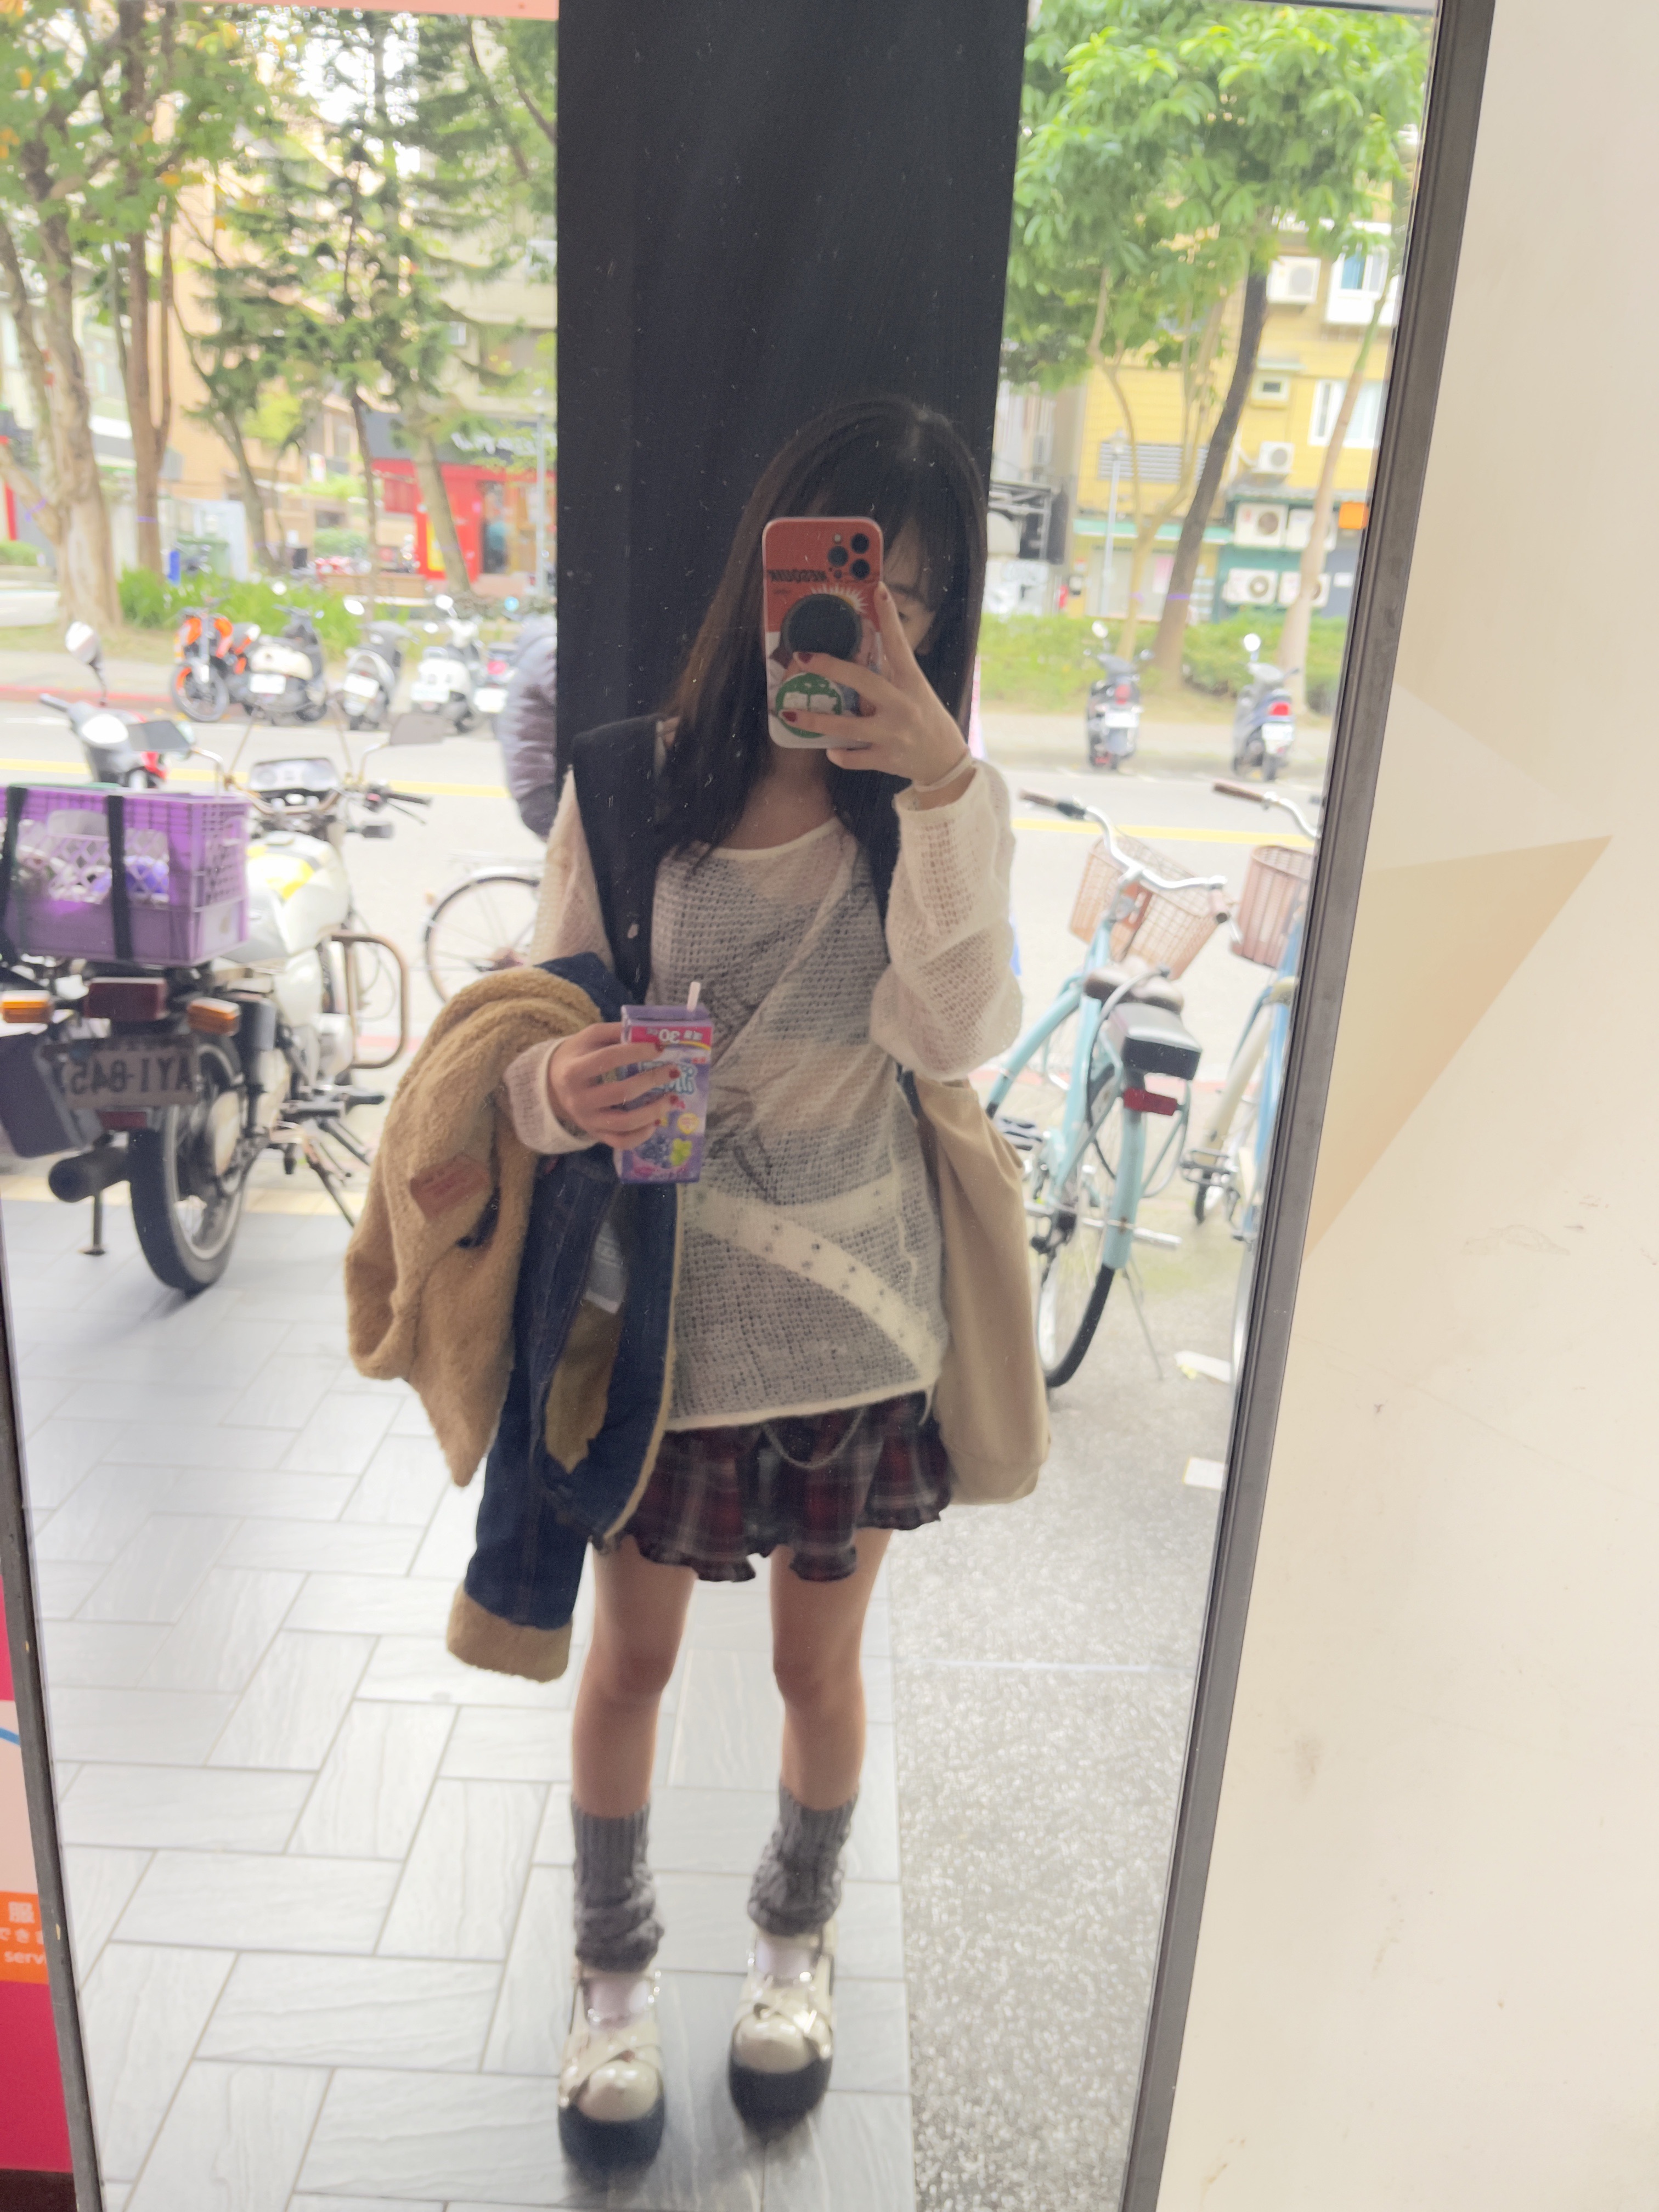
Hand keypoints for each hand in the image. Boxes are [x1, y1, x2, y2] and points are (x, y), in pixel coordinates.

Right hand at [546, 1024, 668, 1151]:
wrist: (553, 1084)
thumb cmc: (577, 1056)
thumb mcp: (590, 1037)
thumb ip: (616, 1032)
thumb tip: (649, 1034)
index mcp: (574, 1071)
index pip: (608, 1060)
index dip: (636, 1052)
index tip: (659, 1048)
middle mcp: (579, 1099)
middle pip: (621, 1093)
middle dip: (651, 1081)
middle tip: (673, 1071)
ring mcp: (587, 1121)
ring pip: (624, 1123)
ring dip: (653, 1111)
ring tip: (672, 1098)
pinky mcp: (595, 1134)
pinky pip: (621, 1141)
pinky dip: (641, 1135)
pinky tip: (656, 1121)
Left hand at [779, 582, 970, 798]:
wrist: (945, 763)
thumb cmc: (928, 720)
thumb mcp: (916, 691)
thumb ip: (892, 674)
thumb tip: (862, 650)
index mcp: (912, 683)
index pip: (899, 645)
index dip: (889, 617)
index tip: (878, 590)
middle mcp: (903, 706)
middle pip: (863, 681)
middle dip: (830, 668)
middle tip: (803, 656)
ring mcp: (893, 734)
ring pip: (847, 726)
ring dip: (816, 720)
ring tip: (791, 713)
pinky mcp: (886, 759)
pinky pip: (853, 757)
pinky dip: (839, 754)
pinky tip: (831, 749)